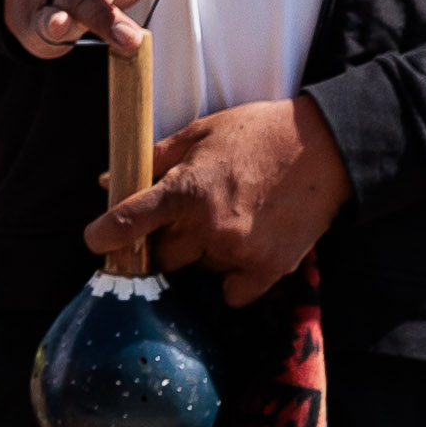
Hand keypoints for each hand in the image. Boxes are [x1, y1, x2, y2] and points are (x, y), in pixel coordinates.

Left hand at [87, 94, 351, 300]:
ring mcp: (238, 250)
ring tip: (233, 220)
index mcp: (184, 190)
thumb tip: (107, 181)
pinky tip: (247, 249)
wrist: (327, 146)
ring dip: (206, 254)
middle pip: (162, 257)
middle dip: (167, 242)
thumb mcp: (199, 134)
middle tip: (189, 220)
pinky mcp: (269, 268)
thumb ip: (152, 161)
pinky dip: (234, 279)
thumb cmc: (258, 133)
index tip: (97, 242)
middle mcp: (207, 225)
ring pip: (200, 269)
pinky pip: (233, 293)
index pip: (126, 223)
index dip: (103, 236)